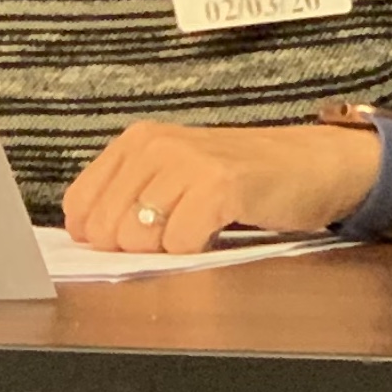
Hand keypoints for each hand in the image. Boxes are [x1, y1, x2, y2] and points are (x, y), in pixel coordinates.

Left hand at [62, 122, 379, 253]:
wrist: (312, 164)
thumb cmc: (241, 178)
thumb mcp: (174, 177)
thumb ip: (128, 199)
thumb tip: (85, 239)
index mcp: (136, 141)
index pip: (79, 207)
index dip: (104, 238)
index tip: (140, 236)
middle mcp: (155, 144)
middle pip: (106, 229)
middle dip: (138, 247)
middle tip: (180, 229)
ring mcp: (186, 161)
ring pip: (139, 237)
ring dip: (170, 248)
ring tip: (201, 226)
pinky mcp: (219, 184)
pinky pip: (181, 243)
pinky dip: (198, 249)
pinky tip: (219, 228)